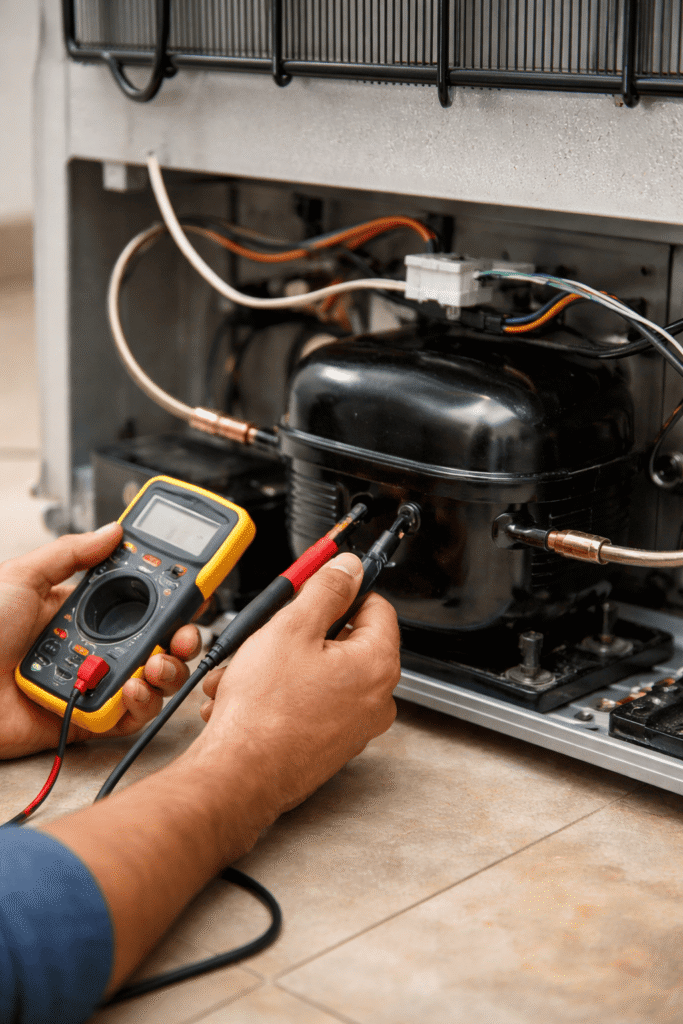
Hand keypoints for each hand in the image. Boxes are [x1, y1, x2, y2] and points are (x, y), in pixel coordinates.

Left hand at [0, 524, 200, 758]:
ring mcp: (95, 681)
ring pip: (154, 679)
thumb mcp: (22, 578)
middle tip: (183, 632)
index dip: (172, 596)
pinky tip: (132, 688)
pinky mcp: (90, 718)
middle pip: (158, 641)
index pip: (141, 600)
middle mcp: (96, 646)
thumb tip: (112, 530)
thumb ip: (71, 554)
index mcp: (82, 610)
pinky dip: (142, 704)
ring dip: (167, 670)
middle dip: (182, 636)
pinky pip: (132, 715)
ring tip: (156, 663)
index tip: (195, 588)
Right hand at [192, 551, 400, 823]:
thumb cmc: (265, 712)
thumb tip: (348, 569)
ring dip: (280, 665)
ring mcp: (354, 726)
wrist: (238, 776)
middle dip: (300, 633)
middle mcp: (376, 698)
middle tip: (268, 634)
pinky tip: (246, 697)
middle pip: (345, 640)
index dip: (342, 592)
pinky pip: (309, 703)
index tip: (315, 589)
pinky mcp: (329, 745)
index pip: (376, 606)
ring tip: (246, 672)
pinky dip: (279, 694)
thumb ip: (326, 590)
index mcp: (378, 664)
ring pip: (319, 672)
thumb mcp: (292, 627)